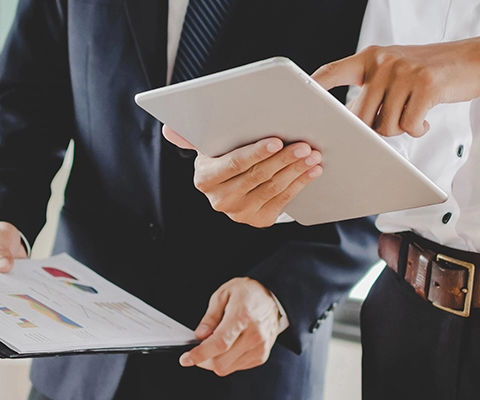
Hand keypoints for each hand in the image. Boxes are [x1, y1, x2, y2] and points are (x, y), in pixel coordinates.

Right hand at [163, 126, 321, 227]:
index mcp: (205, 178)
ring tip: (312, 154)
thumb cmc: (222, 155)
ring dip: (296, 170)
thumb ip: (190, 136)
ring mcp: (239, 213)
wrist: (233, 184)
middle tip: (304, 145)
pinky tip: (311, 170)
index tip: (276, 140)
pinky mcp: (258, 220)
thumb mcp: (207, 145)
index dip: (256, 153)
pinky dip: (300, 183)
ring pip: (273, 188)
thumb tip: (168, 128)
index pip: (233, 164)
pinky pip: (283, 200)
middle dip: (283, 160)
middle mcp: (219, 200)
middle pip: (257, 177)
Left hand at [179, 277, 286, 376]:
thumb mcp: (223, 295)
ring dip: (214, 361)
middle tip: (198, 350)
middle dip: (203, 360)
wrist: (274, 298)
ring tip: (215, 344)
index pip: (219, 344)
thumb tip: (200, 335)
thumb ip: (210, 317)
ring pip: (227, 368)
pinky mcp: (261, 356)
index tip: (186, 359)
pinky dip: (226, 361)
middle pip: (221, 362)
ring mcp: (259, 348)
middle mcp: (254, 335)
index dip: (199, 354)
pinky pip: (236, 367)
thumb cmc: (249, 293)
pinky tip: (228, 347)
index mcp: (242, 317)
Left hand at [312, 35, 479, 136]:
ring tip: (412, 114)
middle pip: (358, 115)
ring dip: (398, 129)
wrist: (474, 60)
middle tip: (391, 121)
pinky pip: (408, 125)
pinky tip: (425, 119)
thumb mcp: (394, 70)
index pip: (331, 71)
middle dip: (371, 129)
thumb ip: (371, 88)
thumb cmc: (428, 72)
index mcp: (370, 57)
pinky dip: (417, 129)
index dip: (313, 88)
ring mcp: (404, 72)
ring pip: (384, 124)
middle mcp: (382, 61)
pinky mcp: (426, 85)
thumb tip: (348, 123)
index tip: (297, 102)